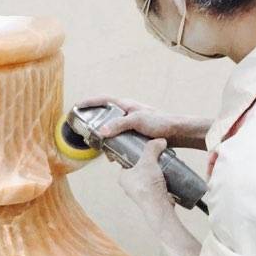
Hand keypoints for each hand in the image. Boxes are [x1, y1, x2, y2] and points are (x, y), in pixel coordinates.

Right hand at [75, 96, 209, 149]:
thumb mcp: (138, 121)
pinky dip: (115, 147)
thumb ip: (119, 125)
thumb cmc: (160, 122)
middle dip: (96, 125)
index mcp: (126, 105)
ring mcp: (131, 124)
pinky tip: (115, 156)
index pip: (104, 100)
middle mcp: (127, 113)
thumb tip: (102, 132)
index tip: (77, 107)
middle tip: (88, 134)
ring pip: (112, 131)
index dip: (90, 102)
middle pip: (105, 116)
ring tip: (104, 150)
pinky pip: (120, 140)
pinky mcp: (135, 135)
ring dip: (107, 141)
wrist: (178, 133)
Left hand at [119, 138, 173, 231]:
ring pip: (148, 175)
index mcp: (123, 177)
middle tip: (159, 153)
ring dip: (157, 169)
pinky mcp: (151, 196)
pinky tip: (169, 173)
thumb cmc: (148, 185)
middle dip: (150, 160)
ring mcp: (140, 191)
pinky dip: (162, 178)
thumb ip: (152, 148)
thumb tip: (160, 140)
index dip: (136, 152)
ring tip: (166, 161)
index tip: (146, 147)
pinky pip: (156, 183)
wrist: (158, 206)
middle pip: (140, 167)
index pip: (127, 160)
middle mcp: (129, 185)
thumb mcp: (148, 161)